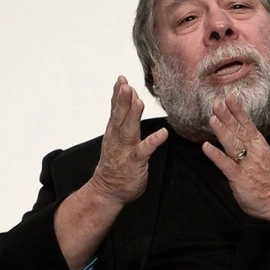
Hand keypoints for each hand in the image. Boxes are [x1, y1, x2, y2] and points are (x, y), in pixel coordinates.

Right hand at [89, 76, 167, 205]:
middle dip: (122, 99)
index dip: (117, 94)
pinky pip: (145, 150)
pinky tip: (162, 134)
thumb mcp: (116, 138)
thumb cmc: (115, 163)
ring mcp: (125, 150)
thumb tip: (131, 99)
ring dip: (133, 115)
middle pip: (119, 115)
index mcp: (114, 131)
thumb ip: (123, 119)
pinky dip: (153, 141)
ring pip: (128, 130)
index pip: (115, 109)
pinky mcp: (134, 162)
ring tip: (138, 101)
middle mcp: (117, 138)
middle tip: (125, 84)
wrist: (107, 190)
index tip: (121, 78)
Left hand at [202, 94, 269, 223]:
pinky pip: (226, 165)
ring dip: (222, 131)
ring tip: (212, 119)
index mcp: (259, 145)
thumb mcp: (260, 155)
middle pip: (239, 130)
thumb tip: (234, 129)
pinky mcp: (240, 178)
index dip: (238, 110)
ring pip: (233, 144)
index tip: (230, 97)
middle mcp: (253, 152)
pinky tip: (206, 147)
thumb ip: (248, 143)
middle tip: (217, 103)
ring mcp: (247, 164)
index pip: (247, 124)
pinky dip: (216, 155)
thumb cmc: (267, 179)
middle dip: (227, 116)